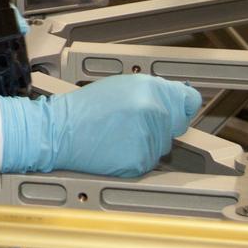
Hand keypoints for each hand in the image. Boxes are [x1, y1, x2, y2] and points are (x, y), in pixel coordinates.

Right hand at [0, 75, 200, 176]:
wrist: (58, 131)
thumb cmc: (83, 108)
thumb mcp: (120, 85)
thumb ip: (152, 91)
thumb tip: (175, 98)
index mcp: (149, 88)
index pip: (188, 100)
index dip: (182, 107)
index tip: (178, 111)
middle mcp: (153, 111)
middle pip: (175, 126)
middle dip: (159, 125)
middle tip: (130, 122)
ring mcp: (149, 137)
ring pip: (162, 145)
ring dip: (146, 142)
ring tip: (118, 133)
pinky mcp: (140, 161)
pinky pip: (149, 162)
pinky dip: (135, 158)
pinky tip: (116, 147)